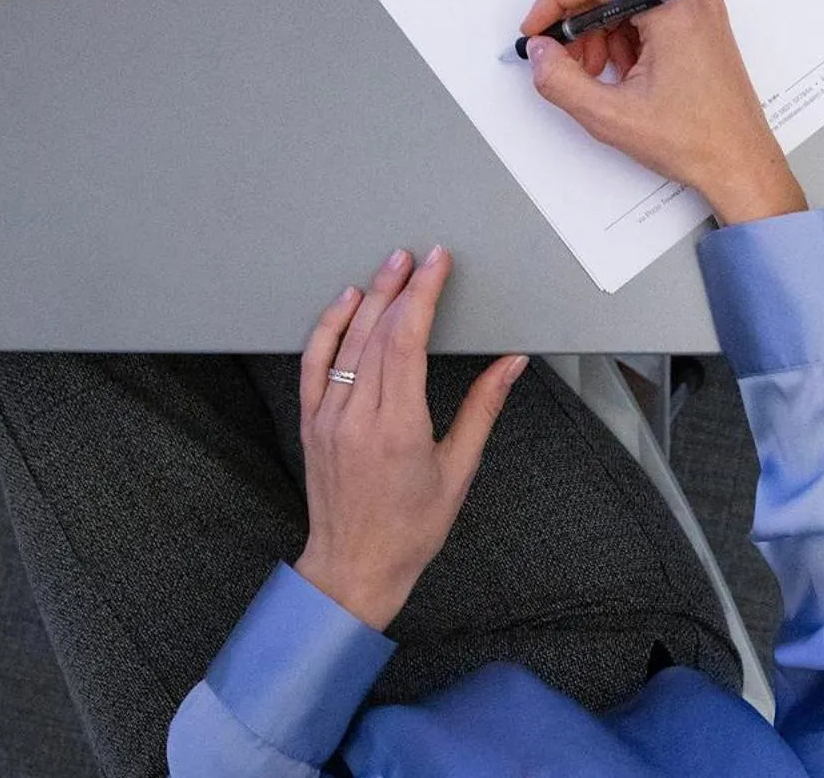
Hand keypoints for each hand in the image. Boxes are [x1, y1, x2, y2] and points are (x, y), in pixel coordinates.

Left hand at [294, 246, 527, 632]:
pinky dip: (329, 327)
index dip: (424, 294)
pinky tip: (344, 303)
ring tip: (389, 266)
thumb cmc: (410, 529)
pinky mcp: (311, 423)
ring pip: (347, 340)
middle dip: (400, 285)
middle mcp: (359, 416)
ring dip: (369, 297)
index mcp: (399, 427)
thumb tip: (511, 363)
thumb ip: (483, 408)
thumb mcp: (458, 470)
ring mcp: (329, 417)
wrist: (353, 568)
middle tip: (418, 255)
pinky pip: (315, 362)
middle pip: (378, 331)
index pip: (408, 340)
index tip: (437, 264)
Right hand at [521, 0, 806, 225]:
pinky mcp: (701, 30)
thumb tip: (538, 52)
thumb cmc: (696, 141)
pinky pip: (649, 21)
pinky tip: (623, 79)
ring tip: (597, 80)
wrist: (740, 165)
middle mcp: (691, 0)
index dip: (555, 3)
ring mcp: (700, 13)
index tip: (536, 30)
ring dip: (601, 39)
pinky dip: (626, 45)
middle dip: (579, 29)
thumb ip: (560, 80)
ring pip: (628, 8)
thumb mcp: (611, 115)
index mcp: (673, 8)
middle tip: (562, 64)